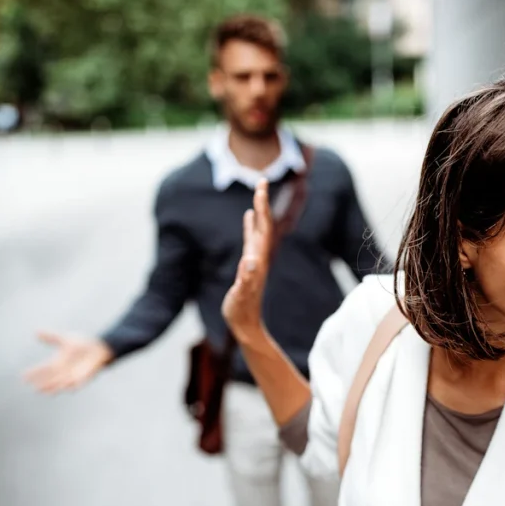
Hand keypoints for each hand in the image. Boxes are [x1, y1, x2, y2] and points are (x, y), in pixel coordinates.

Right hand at [23, 332, 113, 393]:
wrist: (99, 348)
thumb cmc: (81, 344)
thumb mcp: (64, 339)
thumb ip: (50, 337)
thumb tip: (35, 332)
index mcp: (57, 362)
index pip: (43, 369)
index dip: (34, 373)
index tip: (23, 376)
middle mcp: (64, 371)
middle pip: (50, 379)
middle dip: (43, 383)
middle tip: (34, 388)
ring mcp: (73, 375)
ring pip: (61, 383)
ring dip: (54, 387)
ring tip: (45, 391)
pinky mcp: (84, 377)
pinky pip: (77, 383)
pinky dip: (72, 385)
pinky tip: (66, 388)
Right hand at [222, 179, 272, 343]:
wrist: (247, 325)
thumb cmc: (241, 311)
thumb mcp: (241, 295)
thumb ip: (245, 279)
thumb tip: (249, 263)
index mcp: (257, 259)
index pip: (262, 227)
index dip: (262, 206)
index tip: (261, 186)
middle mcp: (259, 256)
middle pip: (263, 224)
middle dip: (262, 202)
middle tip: (261, 181)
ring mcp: (255, 260)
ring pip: (258, 230)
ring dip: (259, 211)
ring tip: (258, 194)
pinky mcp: (249, 265)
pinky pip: (251, 239)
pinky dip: (250, 226)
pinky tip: (248, 218)